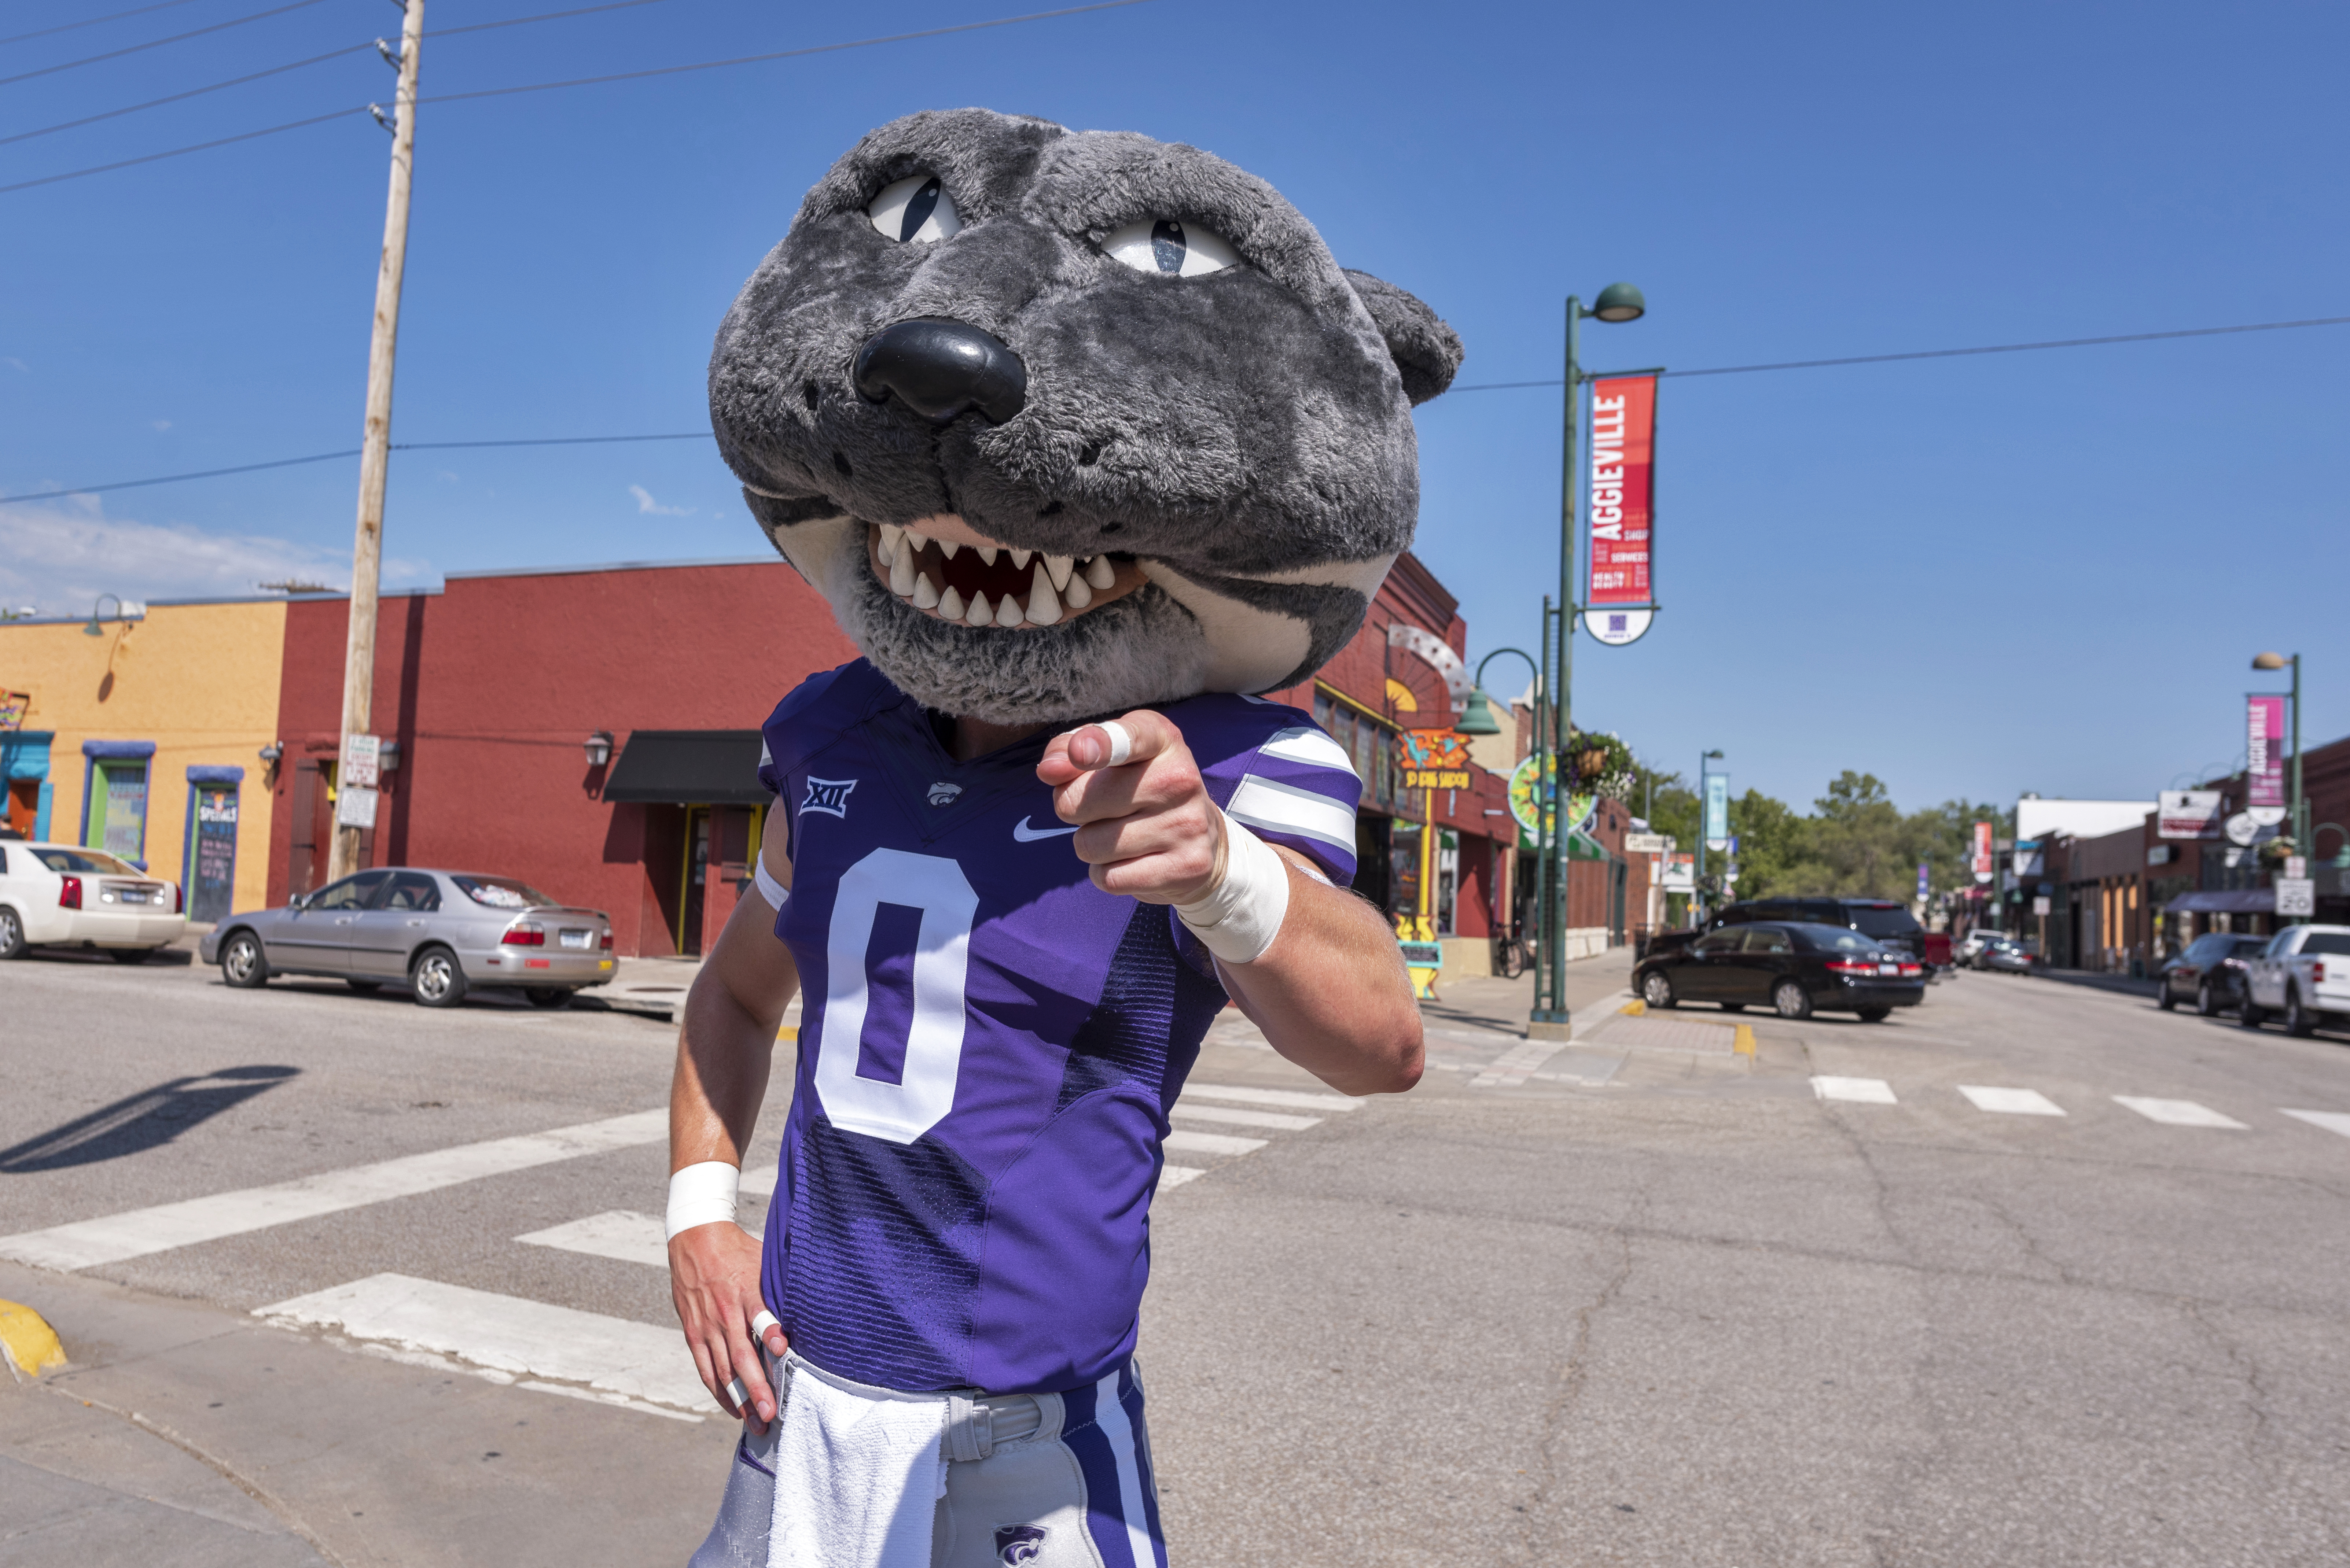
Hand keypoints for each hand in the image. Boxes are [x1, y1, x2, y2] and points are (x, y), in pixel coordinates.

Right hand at [669, 1219, 787, 1432]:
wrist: (694, 1239)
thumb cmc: (737, 1252)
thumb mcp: (762, 1262)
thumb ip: (777, 1290)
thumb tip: (803, 1315)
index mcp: (746, 1291)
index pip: (760, 1314)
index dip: (771, 1332)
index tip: (783, 1351)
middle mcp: (724, 1313)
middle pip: (741, 1357)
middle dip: (757, 1389)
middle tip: (771, 1415)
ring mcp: (706, 1326)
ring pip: (722, 1371)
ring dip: (739, 1400)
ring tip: (755, 1424)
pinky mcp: (693, 1333)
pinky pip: (706, 1369)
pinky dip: (719, 1391)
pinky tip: (732, 1408)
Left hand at [1036, 710, 1223, 904]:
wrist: (1204, 840)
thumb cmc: (1138, 788)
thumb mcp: (1108, 757)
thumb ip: (1068, 749)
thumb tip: (1049, 770)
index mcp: (1161, 740)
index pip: (1129, 738)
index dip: (1100, 745)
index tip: (1080, 753)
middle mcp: (1180, 778)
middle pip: (1080, 801)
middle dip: (1074, 810)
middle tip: (1103, 809)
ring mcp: (1188, 824)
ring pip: (1090, 845)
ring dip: (1091, 845)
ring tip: (1122, 835)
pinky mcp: (1186, 867)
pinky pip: (1109, 878)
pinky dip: (1106, 874)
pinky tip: (1131, 861)